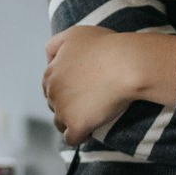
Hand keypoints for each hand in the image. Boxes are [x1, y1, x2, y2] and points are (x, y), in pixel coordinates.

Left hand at [42, 26, 175, 145]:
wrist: (127, 64)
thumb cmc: (106, 46)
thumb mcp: (75, 34)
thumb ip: (55, 45)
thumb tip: (48, 61)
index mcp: (50, 73)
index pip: (51, 87)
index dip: (66, 89)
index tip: (83, 90)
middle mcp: (52, 92)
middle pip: (55, 105)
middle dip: (69, 105)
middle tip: (91, 102)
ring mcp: (63, 110)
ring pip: (61, 123)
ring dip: (72, 122)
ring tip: (92, 118)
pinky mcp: (77, 125)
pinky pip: (72, 139)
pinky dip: (80, 137)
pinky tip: (91, 132)